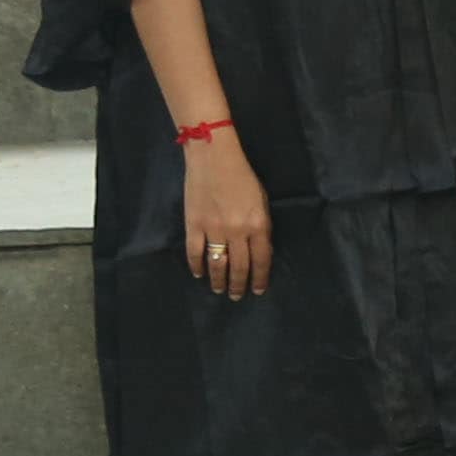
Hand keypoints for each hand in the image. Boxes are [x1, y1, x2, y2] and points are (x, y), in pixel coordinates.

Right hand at [182, 125, 273, 298]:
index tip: (259, 290)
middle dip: (239, 284)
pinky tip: (199, 274)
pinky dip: (197, 266)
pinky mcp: (193, 225)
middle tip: (237, 296)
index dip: (260, 277)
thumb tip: (258, 249)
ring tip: (220, 290)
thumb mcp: (262, 201)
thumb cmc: (243, 177)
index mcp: (258, 224)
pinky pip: (195, 252)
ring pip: (217, 263)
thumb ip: (260, 226)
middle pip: (240, 266)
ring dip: (219, 280)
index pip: (262, 259)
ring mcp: (214, 229)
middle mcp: (237, 231)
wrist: (214, 160)